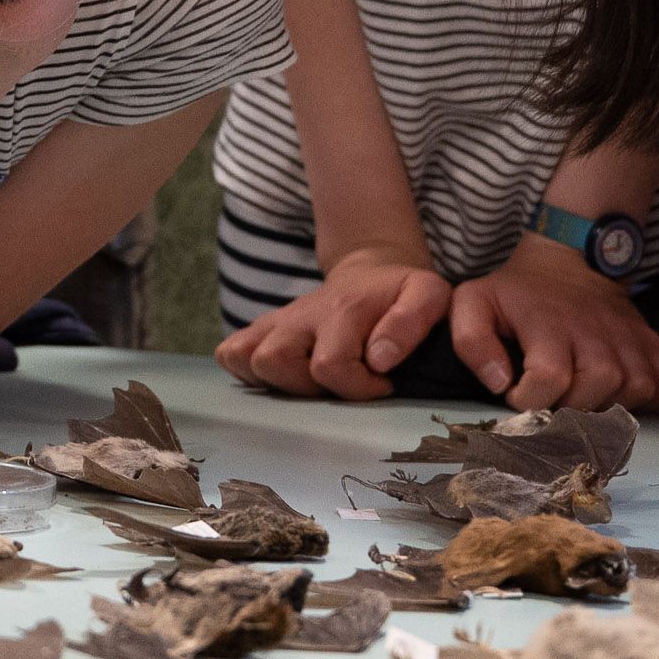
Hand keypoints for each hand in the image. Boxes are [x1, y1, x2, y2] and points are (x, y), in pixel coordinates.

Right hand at [217, 244, 444, 399]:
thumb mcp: (428, 295)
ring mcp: (279, 322)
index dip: (358, 387)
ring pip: (247, 358)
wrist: (372, 271)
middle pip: (275, 361)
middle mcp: (303, 315)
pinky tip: (282, 376)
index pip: (330, 366)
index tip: (382, 382)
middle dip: (308, 387)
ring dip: (277, 381)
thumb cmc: (401, 292)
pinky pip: (231, 352)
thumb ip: (411, 322)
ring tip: (313, 381)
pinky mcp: (265, 329)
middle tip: (340, 384)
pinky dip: (245, 369)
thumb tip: (379, 359)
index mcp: (344, 310)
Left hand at [451, 240, 658, 410]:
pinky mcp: (652, 343)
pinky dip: (647, 399)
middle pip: (595, 391)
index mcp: (549, 323)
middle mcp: (595, 331)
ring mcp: (629, 337)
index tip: (518, 392)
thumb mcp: (475, 303)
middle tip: (553, 396)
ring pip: (633, 392)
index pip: (548, 380)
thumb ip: (472, 342)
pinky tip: (618, 391)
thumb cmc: (518, 291)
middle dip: (569, 407)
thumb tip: (499, 382)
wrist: (570, 259)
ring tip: (583, 393)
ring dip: (607, 404)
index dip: (529, 399)